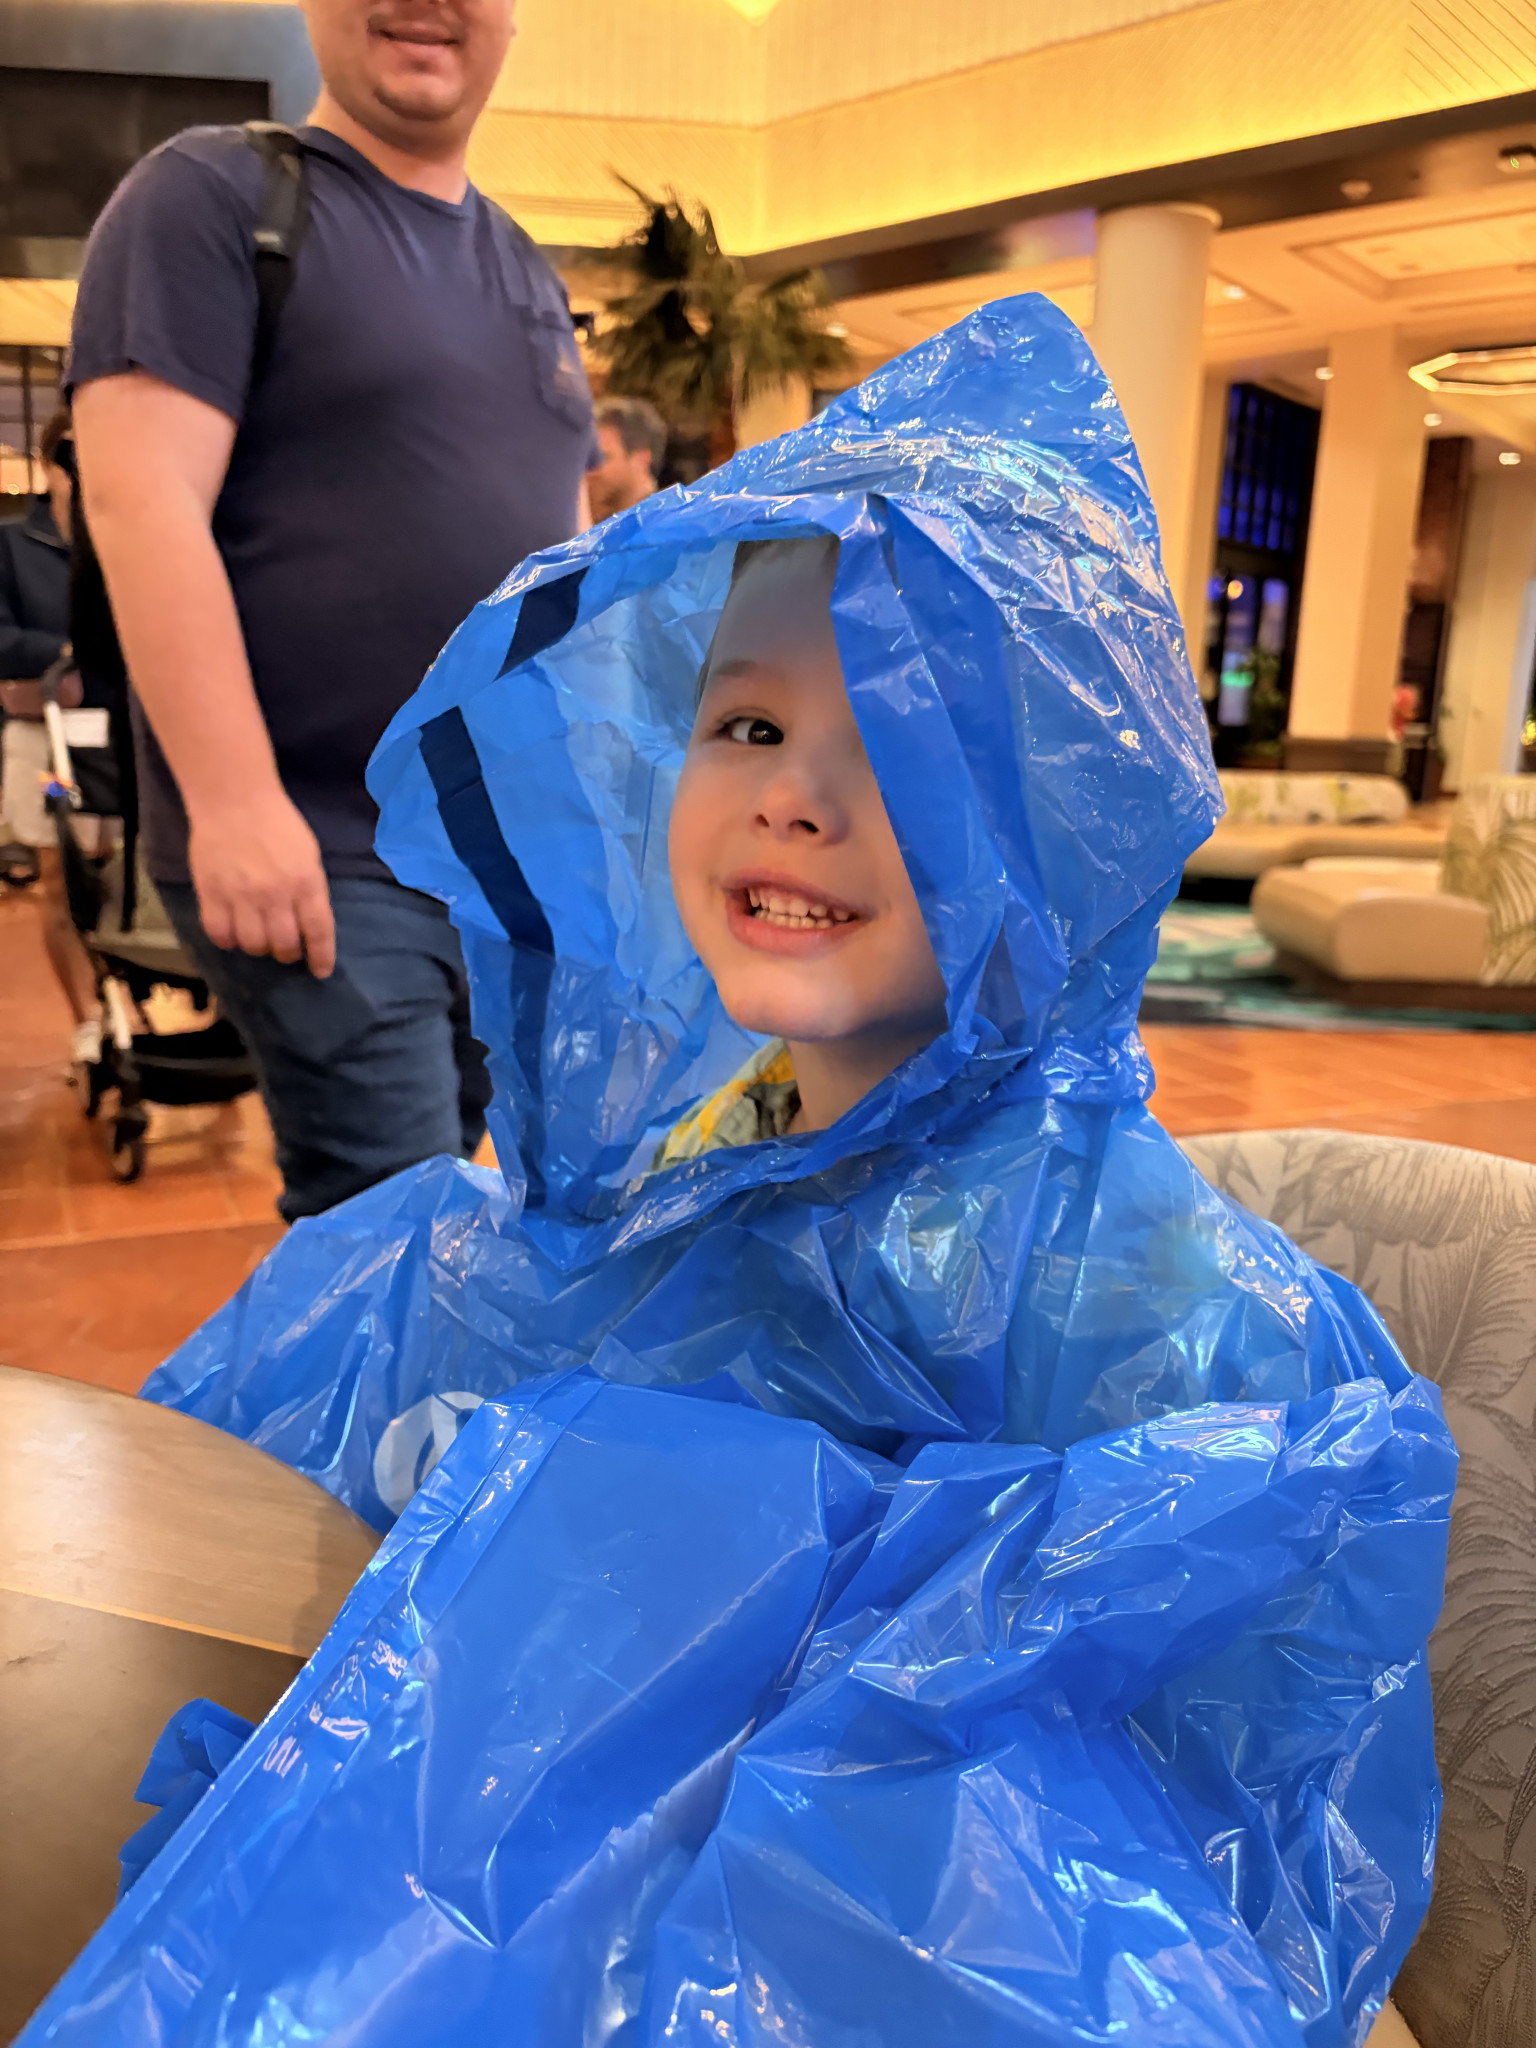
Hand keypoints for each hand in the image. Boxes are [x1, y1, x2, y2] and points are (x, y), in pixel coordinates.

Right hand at [188, 786, 335, 976]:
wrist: (234, 799)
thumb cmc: (277, 823)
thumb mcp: (308, 854)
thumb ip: (310, 889)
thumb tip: (310, 924)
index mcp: (306, 882)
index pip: (318, 931)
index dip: (321, 957)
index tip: (320, 971)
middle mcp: (275, 894)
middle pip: (284, 945)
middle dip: (288, 953)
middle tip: (285, 947)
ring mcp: (241, 896)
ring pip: (252, 945)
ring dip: (258, 947)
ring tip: (257, 935)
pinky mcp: (211, 894)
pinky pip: (220, 934)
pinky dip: (227, 940)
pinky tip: (232, 931)